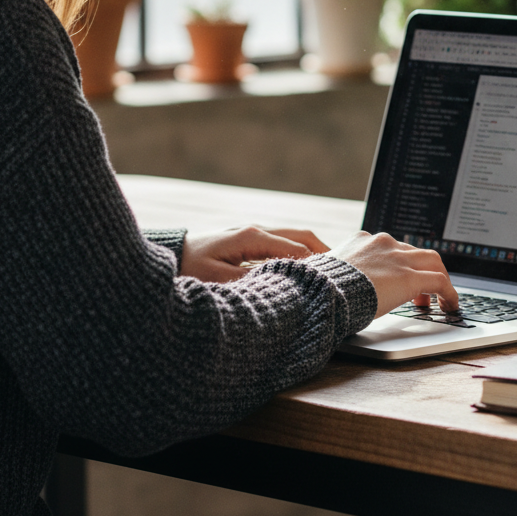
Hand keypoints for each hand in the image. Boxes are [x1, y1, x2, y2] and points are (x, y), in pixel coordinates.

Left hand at [179, 227, 328, 282]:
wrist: (172, 255)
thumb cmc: (191, 268)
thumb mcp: (217, 280)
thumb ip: (250, 281)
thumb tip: (281, 285)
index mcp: (253, 237)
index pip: (297, 249)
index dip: (316, 265)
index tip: (332, 282)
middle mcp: (258, 230)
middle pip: (303, 235)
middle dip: (325, 252)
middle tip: (344, 271)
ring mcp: (256, 232)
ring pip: (296, 236)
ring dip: (314, 250)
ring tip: (331, 270)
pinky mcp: (252, 238)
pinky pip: (284, 241)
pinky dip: (301, 251)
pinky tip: (307, 267)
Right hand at [329, 232, 458, 316]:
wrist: (323, 291)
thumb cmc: (320, 288)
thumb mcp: (330, 274)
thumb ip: (342, 274)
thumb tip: (339, 287)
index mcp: (363, 240)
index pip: (392, 248)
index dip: (401, 264)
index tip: (401, 279)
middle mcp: (383, 243)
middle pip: (415, 251)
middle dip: (423, 269)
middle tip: (425, 292)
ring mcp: (398, 258)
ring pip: (432, 261)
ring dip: (439, 279)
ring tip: (442, 299)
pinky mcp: (409, 277)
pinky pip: (439, 281)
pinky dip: (449, 293)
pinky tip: (450, 305)